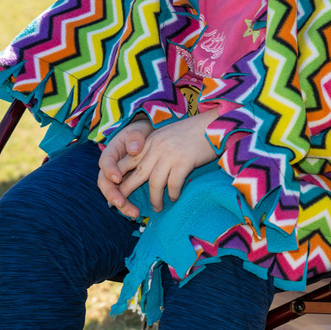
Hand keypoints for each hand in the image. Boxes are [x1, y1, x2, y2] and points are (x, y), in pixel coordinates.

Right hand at [97, 116, 153, 217]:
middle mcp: (111, 167)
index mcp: (112, 151)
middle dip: (112, 194)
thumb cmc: (141, 132)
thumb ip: (135, 137)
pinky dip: (128, 206)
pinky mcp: (125, 185)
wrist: (147, 137)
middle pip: (105, 183)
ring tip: (134, 213)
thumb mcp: (139, 129)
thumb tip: (133, 149)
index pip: (106, 161)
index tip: (118, 178)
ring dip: (121, 205)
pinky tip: (137, 213)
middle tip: (122, 203)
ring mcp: (117, 177)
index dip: (110, 170)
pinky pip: (123, 197)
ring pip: (113, 193)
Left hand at [104, 109, 218, 217]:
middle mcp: (156, 147)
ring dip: (154, 199)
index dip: (118, 177)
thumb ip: (154, 149)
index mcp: (150, 141)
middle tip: (125, 207)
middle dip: (128, 193)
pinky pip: (173, 184)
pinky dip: (172, 194)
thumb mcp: (167, 136)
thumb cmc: (192, 133)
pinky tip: (174, 197)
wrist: (214, 123)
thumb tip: (143, 170)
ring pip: (154, 183)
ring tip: (157, 208)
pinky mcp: (184, 161)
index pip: (127, 161)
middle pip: (137, 174)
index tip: (115, 191)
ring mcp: (170, 154)